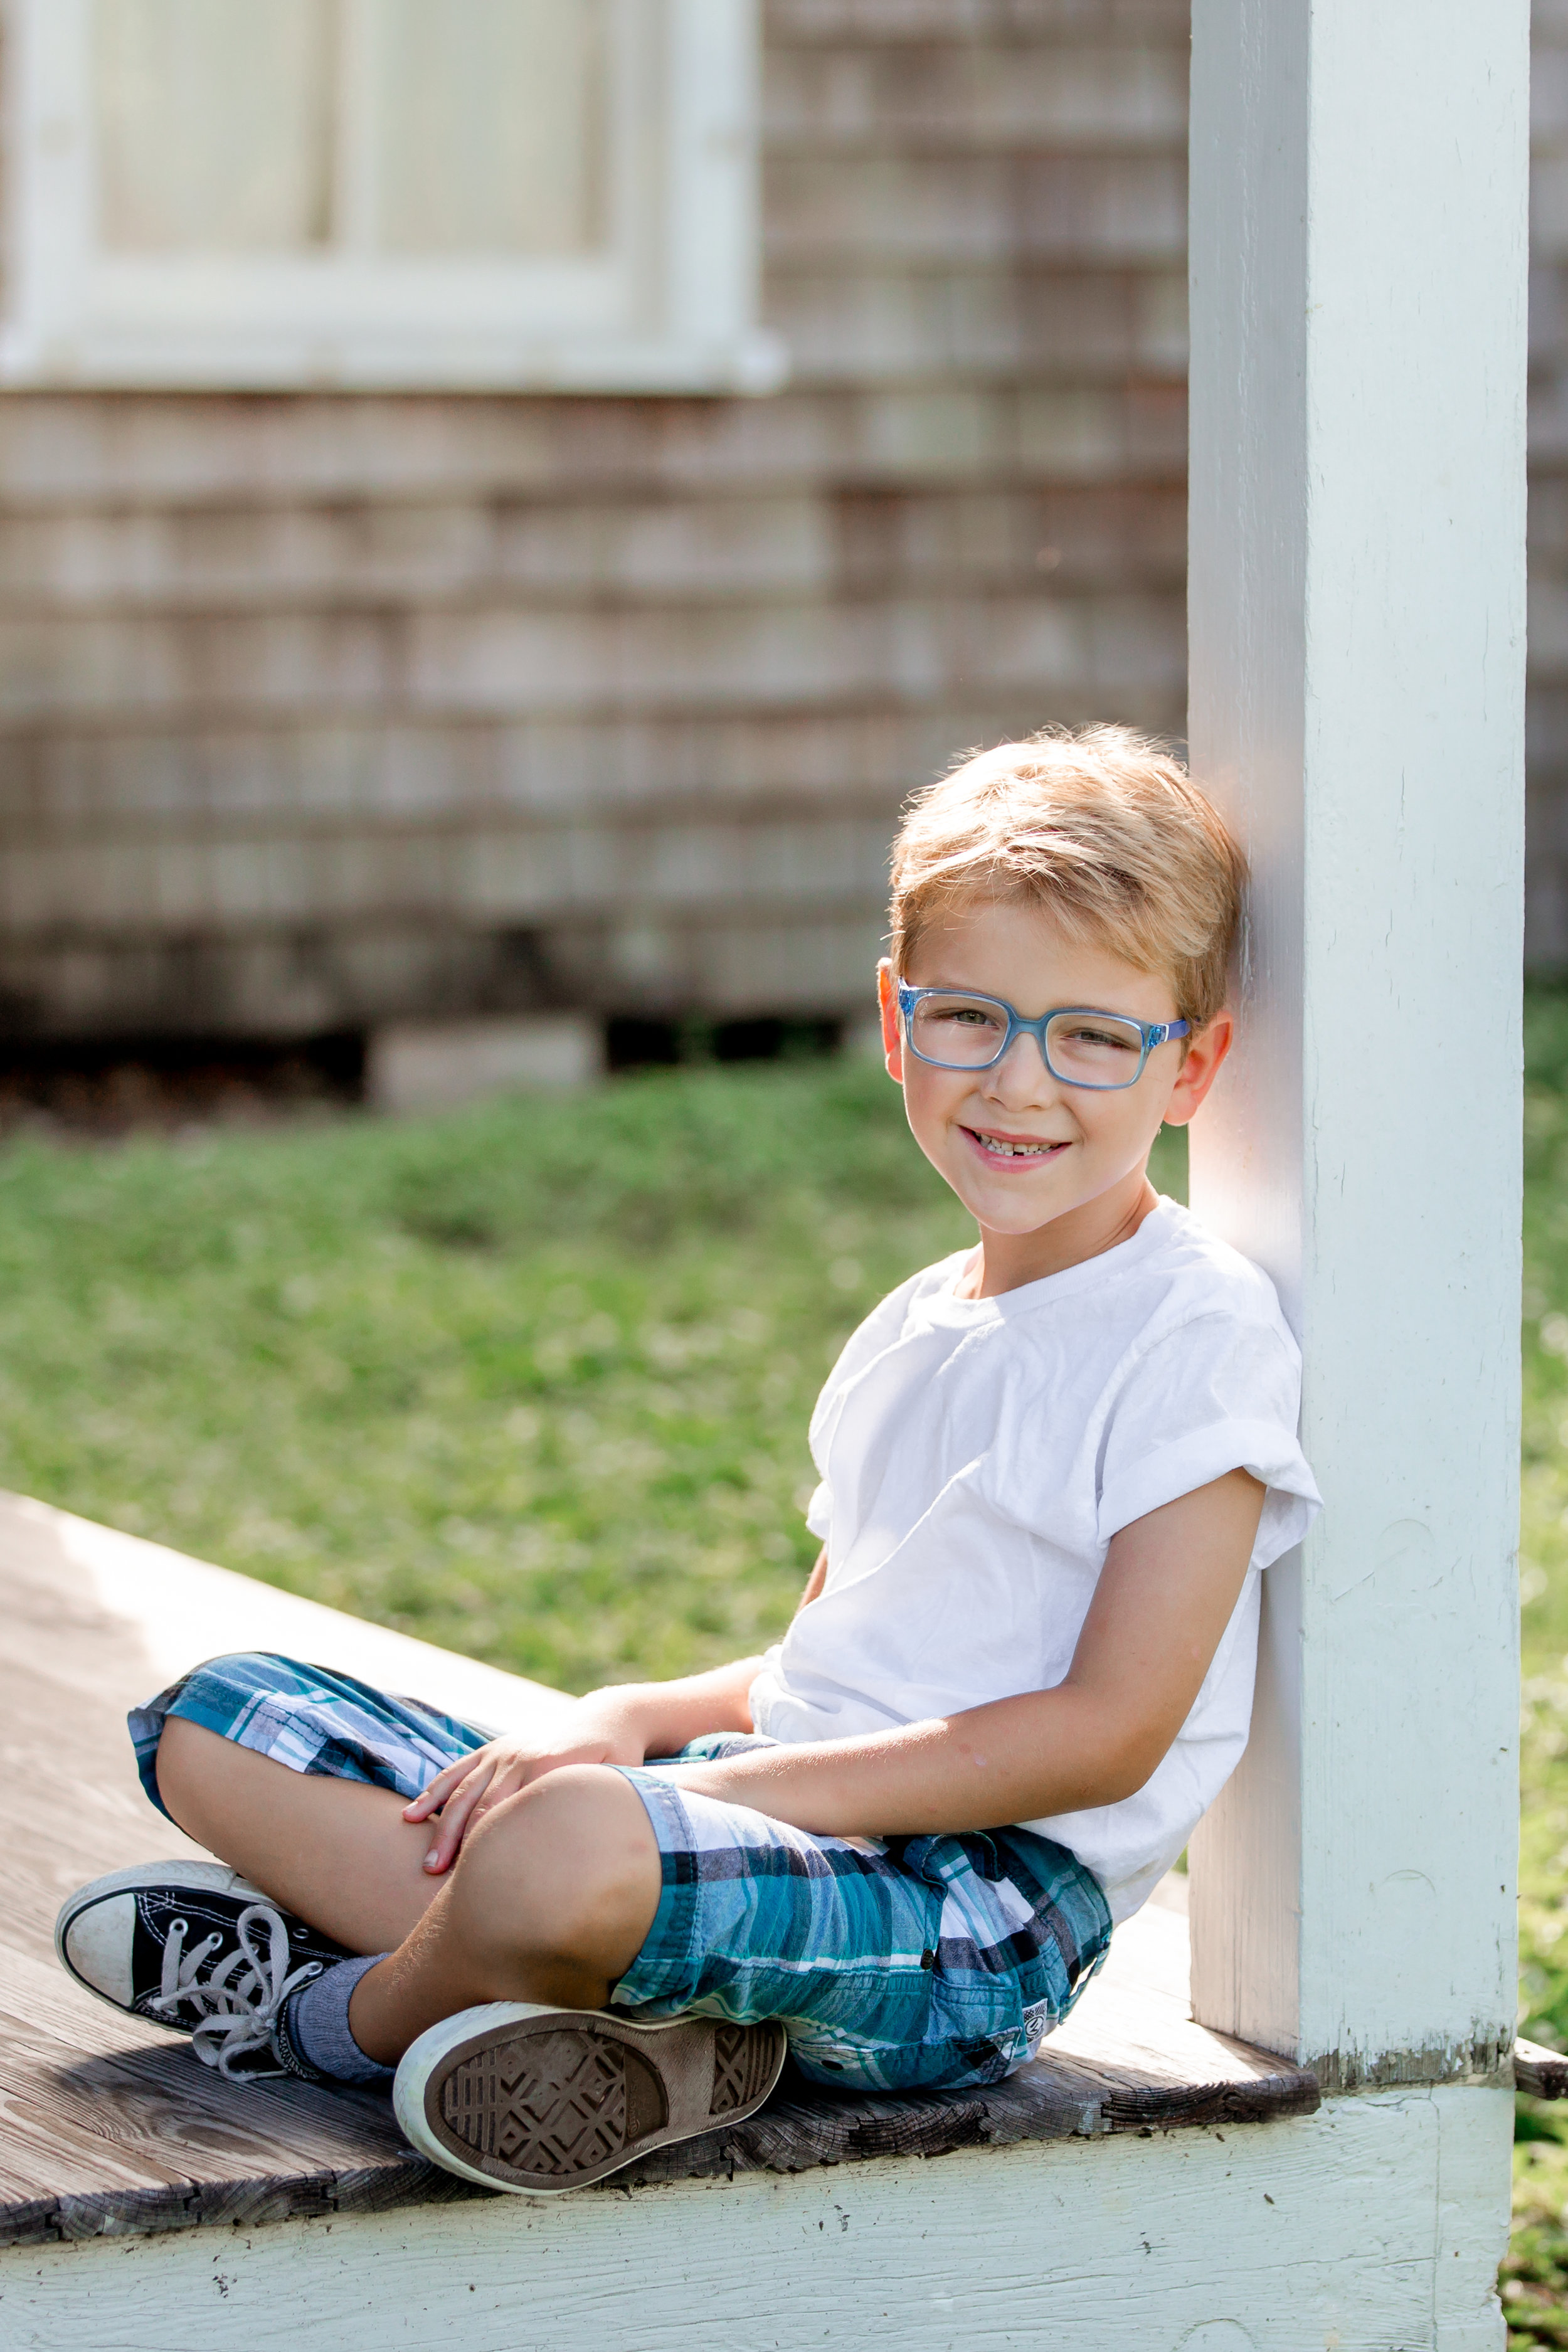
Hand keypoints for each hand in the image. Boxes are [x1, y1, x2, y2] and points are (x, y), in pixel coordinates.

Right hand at [404, 1692, 651, 1873]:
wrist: (606, 1718)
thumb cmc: (616, 1759)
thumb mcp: (616, 1777)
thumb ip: (596, 1803)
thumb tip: (588, 1844)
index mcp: (546, 1766)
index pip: (508, 1812)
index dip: (489, 1844)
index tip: (475, 1878)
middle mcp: (518, 1757)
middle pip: (479, 1805)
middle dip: (457, 1842)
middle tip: (437, 1877)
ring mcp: (502, 1751)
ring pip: (462, 1790)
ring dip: (441, 1825)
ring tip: (426, 1862)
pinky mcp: (493, 1749)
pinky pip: (457, 1771)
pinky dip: (434, 1792)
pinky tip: (411, 1816)